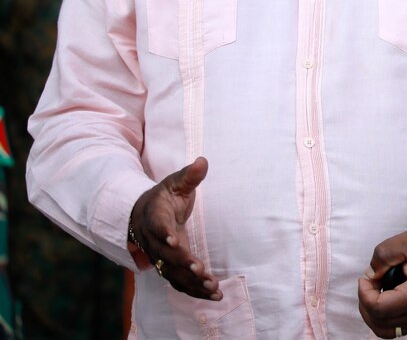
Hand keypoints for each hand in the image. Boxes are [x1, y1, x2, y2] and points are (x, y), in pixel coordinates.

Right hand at [128, 157, 221, 300]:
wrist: (140, 216)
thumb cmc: (163, 198)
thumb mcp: (174, 183)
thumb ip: (189, 175)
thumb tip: (203, 161)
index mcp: (155, 217)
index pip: (157, 226)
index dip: (164, 234)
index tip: (174, 240)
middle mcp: (154, 241)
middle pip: (165, 256)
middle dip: (182, 264)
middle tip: (200, 270)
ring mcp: (160, 257)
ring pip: (173, 274)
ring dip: (192, 282)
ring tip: (213, 288)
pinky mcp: (168, 267)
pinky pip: (180, 282)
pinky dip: (195, 290)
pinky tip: (214, 295)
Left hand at [357, 225, 406, 336]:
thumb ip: (382, 255)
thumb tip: (370, 275)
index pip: (379, 309)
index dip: (364, 293)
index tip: (366, 277)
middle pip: (379, 322)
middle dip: (366, 301)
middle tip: (370, 281)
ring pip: (385, 330)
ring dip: (373, 313)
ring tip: (376, 291)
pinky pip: (396, 328)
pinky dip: (384, 317)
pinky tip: (386, 297)